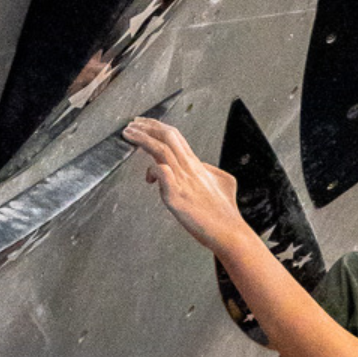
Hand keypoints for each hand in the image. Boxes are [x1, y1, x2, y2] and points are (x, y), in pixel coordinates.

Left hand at [123, 117, 250, 255]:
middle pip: (167, 136)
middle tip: (132, 124)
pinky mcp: (176, 197)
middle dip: (147, 126)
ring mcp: (183, 181)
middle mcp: (190, 169)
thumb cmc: (226, 213)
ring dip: (142, 140)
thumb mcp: (225, 183)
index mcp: (198, 165)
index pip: (175, 137)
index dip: (157, 127)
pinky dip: (152, 170)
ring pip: (161, 150)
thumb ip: (211, 171)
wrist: (229, 232)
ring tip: (128, 134)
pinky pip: (162, 173)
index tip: (144, 124)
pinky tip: (148, 179)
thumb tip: (204, 167)